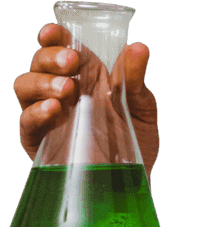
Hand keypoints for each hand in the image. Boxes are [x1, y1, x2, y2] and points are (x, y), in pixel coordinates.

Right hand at [13, 22, 158, 176]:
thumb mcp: (141, 108)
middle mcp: (60, 91)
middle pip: (39, 62)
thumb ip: (135, 79)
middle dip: (50, 57)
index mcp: (84, 76)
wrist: (135, 180)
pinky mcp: (40, 141)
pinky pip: (27, 121)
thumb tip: (140, 48)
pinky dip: (37, 112)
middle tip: (72, 63)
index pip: (58, 47)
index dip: (53, 37)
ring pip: (25, 86)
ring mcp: (47, 115)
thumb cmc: (137, 141)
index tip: (54, 32)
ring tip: (67, 90)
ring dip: (42, 82)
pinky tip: (54, 109)